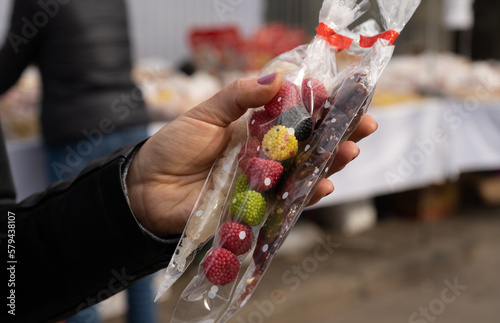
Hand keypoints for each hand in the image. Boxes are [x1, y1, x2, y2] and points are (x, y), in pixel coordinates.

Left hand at [126, 74, 376, 235]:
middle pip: (310, 146)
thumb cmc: (173, 147)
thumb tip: (277, 77)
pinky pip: (286, 203)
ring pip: (305, 174)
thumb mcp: (205, 114)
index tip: (348, 97)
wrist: (146, 187)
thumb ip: (239, 97)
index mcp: (256, 129)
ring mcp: (263, 183)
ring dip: (330, 164)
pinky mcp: (256, 209)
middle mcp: (266, 156)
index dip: (324, 109)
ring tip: (350, 151)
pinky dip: (305, 195)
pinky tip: (323, 185)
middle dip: (339, 135)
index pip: (299, 117)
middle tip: (364, 125)